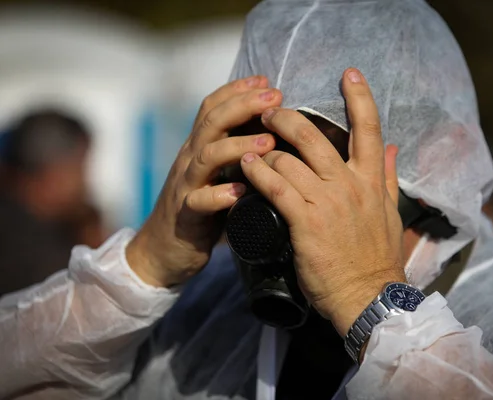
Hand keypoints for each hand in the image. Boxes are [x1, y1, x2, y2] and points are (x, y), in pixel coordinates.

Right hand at [126, 76, 281, 286]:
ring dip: (238, 145)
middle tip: (274, 97)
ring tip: (268, 141)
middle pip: (211, 123)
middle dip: (243, 105)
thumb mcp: (214, 175)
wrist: (163, 251)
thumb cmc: (199, 210)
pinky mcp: (186, 216)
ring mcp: (185, 186)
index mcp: (198, 148)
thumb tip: (270, 133)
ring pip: (207, 156)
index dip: (236, 90)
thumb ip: (232, 155)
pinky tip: (241, 191)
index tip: (265, 81)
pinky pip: (200, 201)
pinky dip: (221, 195)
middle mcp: (189, 160)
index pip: (212, 108)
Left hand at [240, 68, 404, 334]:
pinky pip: (277, 187)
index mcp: (372, 180)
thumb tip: (394, 148)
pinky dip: (258, 173)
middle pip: (314, 136)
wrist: (368, 296)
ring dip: (266, 150)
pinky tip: (246, 166)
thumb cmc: (377, 258)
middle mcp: (350, 185)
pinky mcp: (304, 222)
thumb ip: (390, 178)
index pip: (370, 129)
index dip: (360, 97)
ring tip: (251, 150)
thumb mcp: (391, 214)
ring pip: (289, 159)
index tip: (348, 73)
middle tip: (269, 113)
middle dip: (286, 118)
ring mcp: (327, 202)